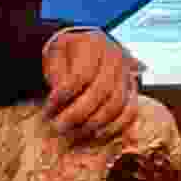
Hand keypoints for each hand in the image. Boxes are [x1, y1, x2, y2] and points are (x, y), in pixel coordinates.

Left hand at [41, 25, 142, 143]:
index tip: (48, 110)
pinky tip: (97, 136)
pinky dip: (115, 127)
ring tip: (74, 134)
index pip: (81, 75)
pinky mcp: (132, 89)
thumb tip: (59, 100)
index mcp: (94, 44)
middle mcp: (115, 57)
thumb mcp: (56, 55)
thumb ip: (56, 75)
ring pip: (116, 104)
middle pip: (100, 91)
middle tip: (59, 128)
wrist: (86, 48)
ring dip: (94, 124)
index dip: (63, 96)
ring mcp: (127, 73)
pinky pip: (130, 111)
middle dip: (78, 114)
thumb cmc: (67, 54)